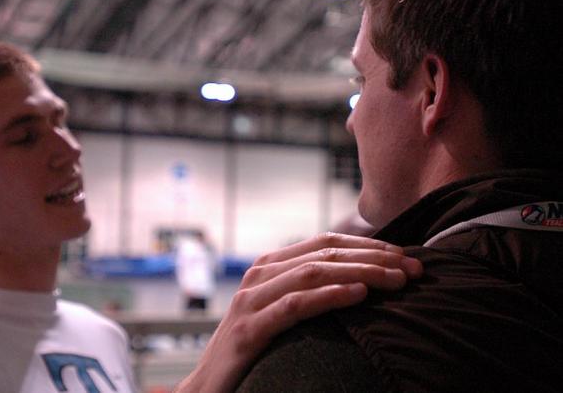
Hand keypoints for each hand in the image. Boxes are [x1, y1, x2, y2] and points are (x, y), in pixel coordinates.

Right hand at [175, 232, 422, 392]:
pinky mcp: (249, 330)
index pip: (325, 243)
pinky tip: (358, 295)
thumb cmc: (251, 349)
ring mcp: (252, 301)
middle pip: (325, 254)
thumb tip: (359, 279)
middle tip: (413, 268)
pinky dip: (329, 297)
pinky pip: (295, 306)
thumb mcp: (278, 311)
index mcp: (269, 266)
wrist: (207, 387)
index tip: (405, 255)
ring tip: (397, 280)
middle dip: (374, 257)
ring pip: (314, 273)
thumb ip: (306, 290)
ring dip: (361, 273)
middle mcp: (260, 275)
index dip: (368, 245)